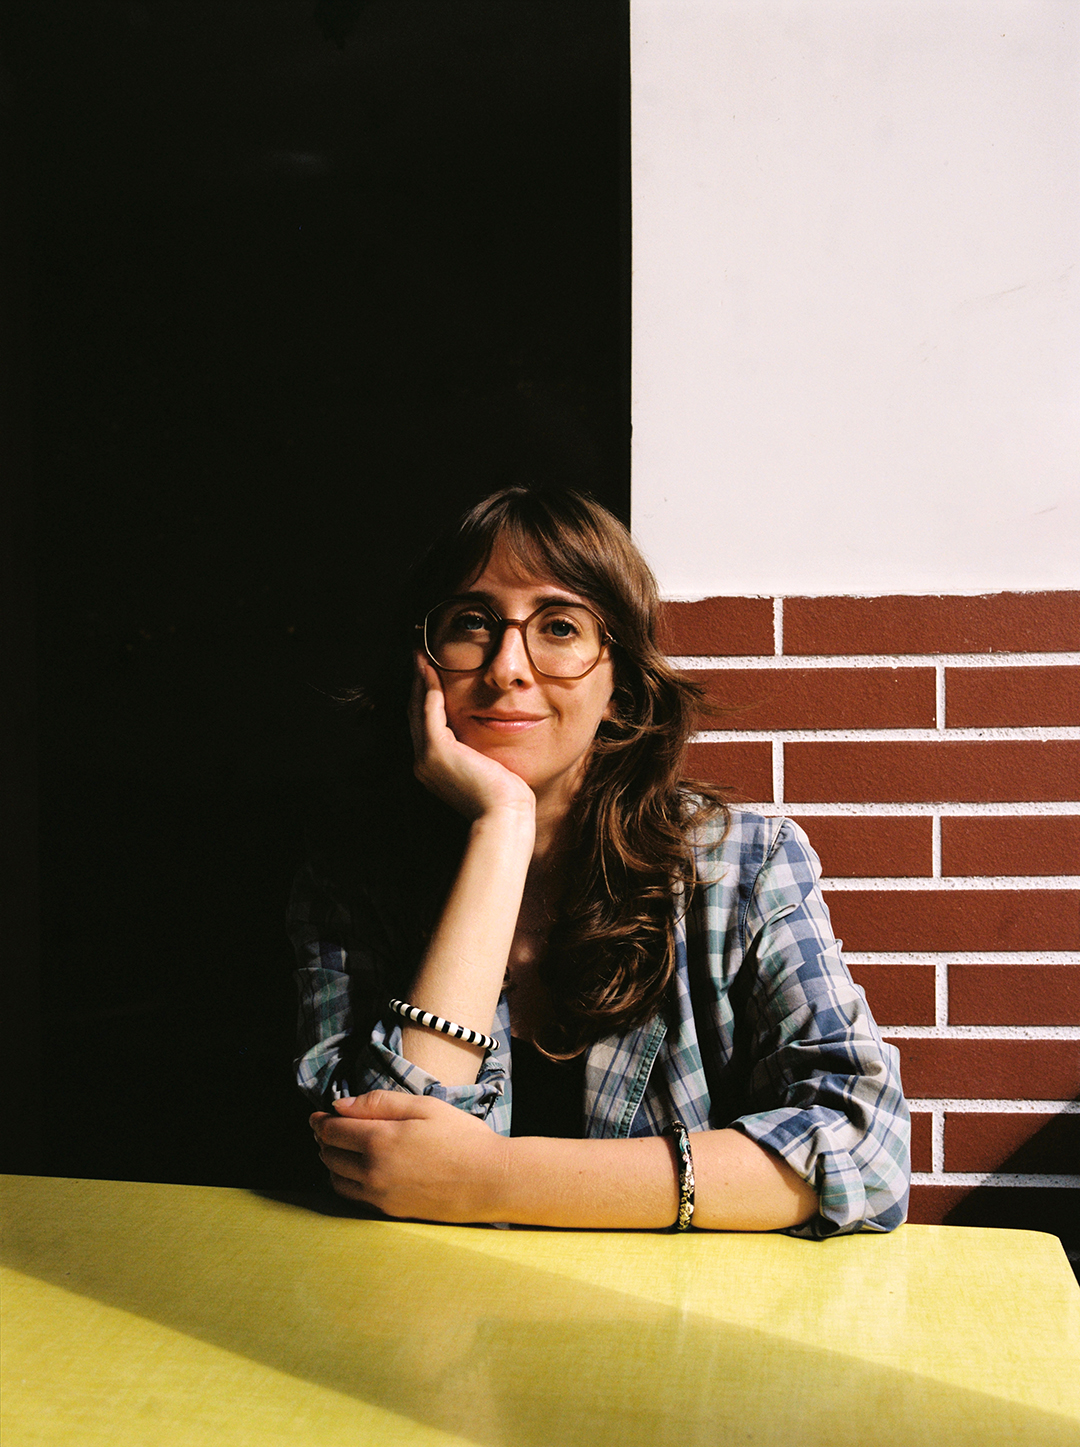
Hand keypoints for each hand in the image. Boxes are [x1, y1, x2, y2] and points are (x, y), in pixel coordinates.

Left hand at [311, 1091, 509, 1222]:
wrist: (490, 1181)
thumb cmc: (462, 1138)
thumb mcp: (424, 1107)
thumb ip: (380, 1103)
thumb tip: (340, 1106)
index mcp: (380, 1140)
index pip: (332, 1130)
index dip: (320, 1120)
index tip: (318, 1114)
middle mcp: (372, 1172)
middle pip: (328, 1155)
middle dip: (323, 1139)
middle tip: (327, 1127)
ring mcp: (379, 1196)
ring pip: (336, 1179)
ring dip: (331, 1162)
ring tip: (340, 1148)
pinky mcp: (389, 1212)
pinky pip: (353, 1197)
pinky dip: (345, 1182)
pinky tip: (356, 1171)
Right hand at [408, 654, 535, 821]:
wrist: (503, 815)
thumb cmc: (504, 797)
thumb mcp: (487, 770)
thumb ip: (480, 753)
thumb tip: (490, 739)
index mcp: (433, 768)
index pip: (425, 726)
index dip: (424, 700)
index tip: (428, 676)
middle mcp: (423, 762)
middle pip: (416, 715)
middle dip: (416, 686)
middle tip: (419, 659)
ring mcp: (426, 757)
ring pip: (418, 709)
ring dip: (419, 682)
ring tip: (420, 659)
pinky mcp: (437, 750)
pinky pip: (429, 711)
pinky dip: (429, 689)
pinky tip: (432, 671)